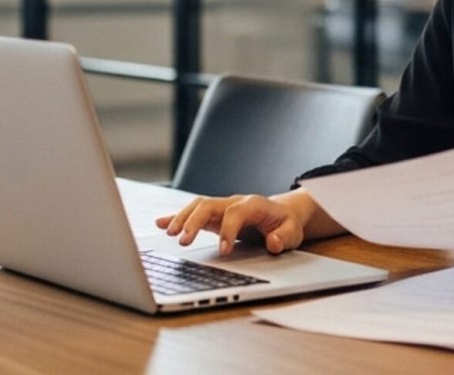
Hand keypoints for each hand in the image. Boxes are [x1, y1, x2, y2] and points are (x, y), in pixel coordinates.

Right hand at [156, 193, 309, 255]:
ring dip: (181, 218)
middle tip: (182, 242)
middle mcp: (234, 202)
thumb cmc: (286, 224)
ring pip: (197, 206)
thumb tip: (273, 242)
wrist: (283, 213)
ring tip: (168, 233)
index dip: (228, 230)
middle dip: (194, 221)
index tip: (223, 251)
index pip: (235, 213)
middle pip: (208, 205)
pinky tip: (160, 223)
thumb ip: (284, 237)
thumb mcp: (293, 233)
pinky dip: (176, 217)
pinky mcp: (214, 215)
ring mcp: (222, 207)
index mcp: (253, 205)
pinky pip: (193, 213)